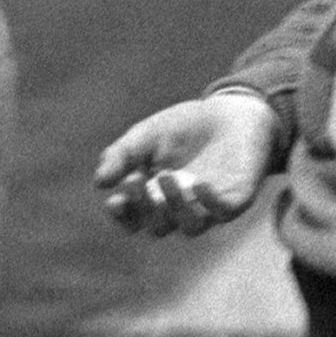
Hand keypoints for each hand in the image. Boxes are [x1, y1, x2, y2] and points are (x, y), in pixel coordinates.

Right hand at [96, 89, 279, 236]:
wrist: (231, 109)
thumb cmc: (185, 126)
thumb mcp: (146, 135)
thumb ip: (122, 156)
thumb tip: (99, 182)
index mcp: (155, 198)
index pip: (134, 220)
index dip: (123, 216)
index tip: (114, 200)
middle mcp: (181, 209)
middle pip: (159, 227)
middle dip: (145, 208)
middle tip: (137, 179)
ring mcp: (209, 207)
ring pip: (190, 227)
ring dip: (174, 208)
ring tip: (166, 176)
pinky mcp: (236, 199)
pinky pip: (223, 213)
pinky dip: (209, 203)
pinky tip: (199, 184)